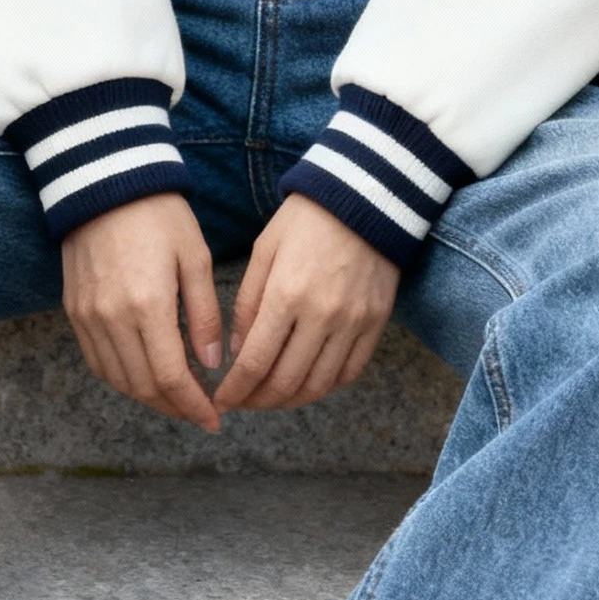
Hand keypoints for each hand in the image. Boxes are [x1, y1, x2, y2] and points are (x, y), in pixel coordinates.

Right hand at [62, 192, 222, 431]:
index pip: (170, 378)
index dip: (193, 405)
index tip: (213, 418)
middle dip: (174, 407)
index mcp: (148, 306)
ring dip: (148, 397)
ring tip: (175, 397)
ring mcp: (88, 316)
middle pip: (142, 387)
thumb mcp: (196, 259)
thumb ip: (204, 315)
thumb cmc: (158, 215)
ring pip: (117, 379)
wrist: (105, 182)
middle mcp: (112, 318)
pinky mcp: (75, 310)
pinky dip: (121, 378)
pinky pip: (97, 361)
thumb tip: (211, 363)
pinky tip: (143, 376)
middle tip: (199, 411)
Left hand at [214, 193, 397, 413]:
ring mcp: (353, 322)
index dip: (236, 391)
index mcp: (286, 295)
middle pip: (287, 382)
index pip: (255, 363)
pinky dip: (326, 387)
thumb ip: (248, 304)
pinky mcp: (376, 322)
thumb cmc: (305, 220)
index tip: (221, 401)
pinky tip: (307, 385)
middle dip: (259, 401)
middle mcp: (322, 315)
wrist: (365, 197)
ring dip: (290, 400)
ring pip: (319, 384)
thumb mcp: (264, 252)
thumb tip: (239, 352)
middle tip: (244, 402)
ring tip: (271, 397)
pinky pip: (350, 371)